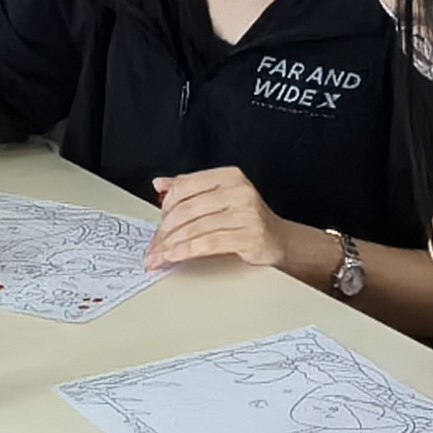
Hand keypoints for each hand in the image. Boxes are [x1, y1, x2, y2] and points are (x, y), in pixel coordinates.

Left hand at [148, 164, 298, 273]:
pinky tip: (174, 256)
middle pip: (187, 209)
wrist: (279, 240)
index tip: (157, 222)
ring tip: (158, 256)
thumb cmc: (247, 219)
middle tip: (153, 246)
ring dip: (171, 245)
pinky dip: (186, 250)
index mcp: (228, 176)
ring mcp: (246, 213)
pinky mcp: (249, 236)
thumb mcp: (219, 198)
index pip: (185, 186)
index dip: (165, 206)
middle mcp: (238, 191)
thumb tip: (160, 184)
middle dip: (165, 231)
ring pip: (195, 228)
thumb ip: (189, 189)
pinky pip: (208, 243)